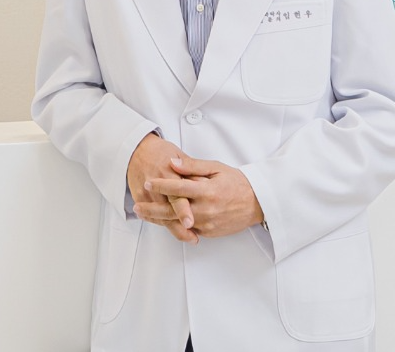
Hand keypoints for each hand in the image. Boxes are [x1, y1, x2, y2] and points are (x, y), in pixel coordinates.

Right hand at [127, 133, 197, 242]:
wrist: (136, 149)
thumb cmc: (160, 151)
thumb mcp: (178, 153)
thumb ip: (191, 168)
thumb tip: (205, 181)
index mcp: (168, 171)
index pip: (177, 193)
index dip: (183, 209)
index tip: (190, 222)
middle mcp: (156, 184)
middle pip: (168, 209)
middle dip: (179, 226)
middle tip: (193, 237)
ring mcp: (146, 193)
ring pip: (160, 216)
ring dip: (174, 228)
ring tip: (190, 237)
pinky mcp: (139, 198)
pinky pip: (152, 215)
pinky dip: (164, 223)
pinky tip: (176, 230)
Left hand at [134, 156, 263, 238]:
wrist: (257, 203)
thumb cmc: (236, 182)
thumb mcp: (216, 168)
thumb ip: (192, 166)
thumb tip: (173, 162)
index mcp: (207, 190)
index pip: (178, 188)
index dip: (161, 185)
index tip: (148, 182)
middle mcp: (206, 209)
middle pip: (173, 211)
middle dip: (152, 209)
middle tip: (137, 206)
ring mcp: (207, 223)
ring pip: (178, 224)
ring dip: (159, 220)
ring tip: (144, 214)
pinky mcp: (210, 232)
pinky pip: (188, 230)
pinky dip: (175, 226)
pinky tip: (163, 221)